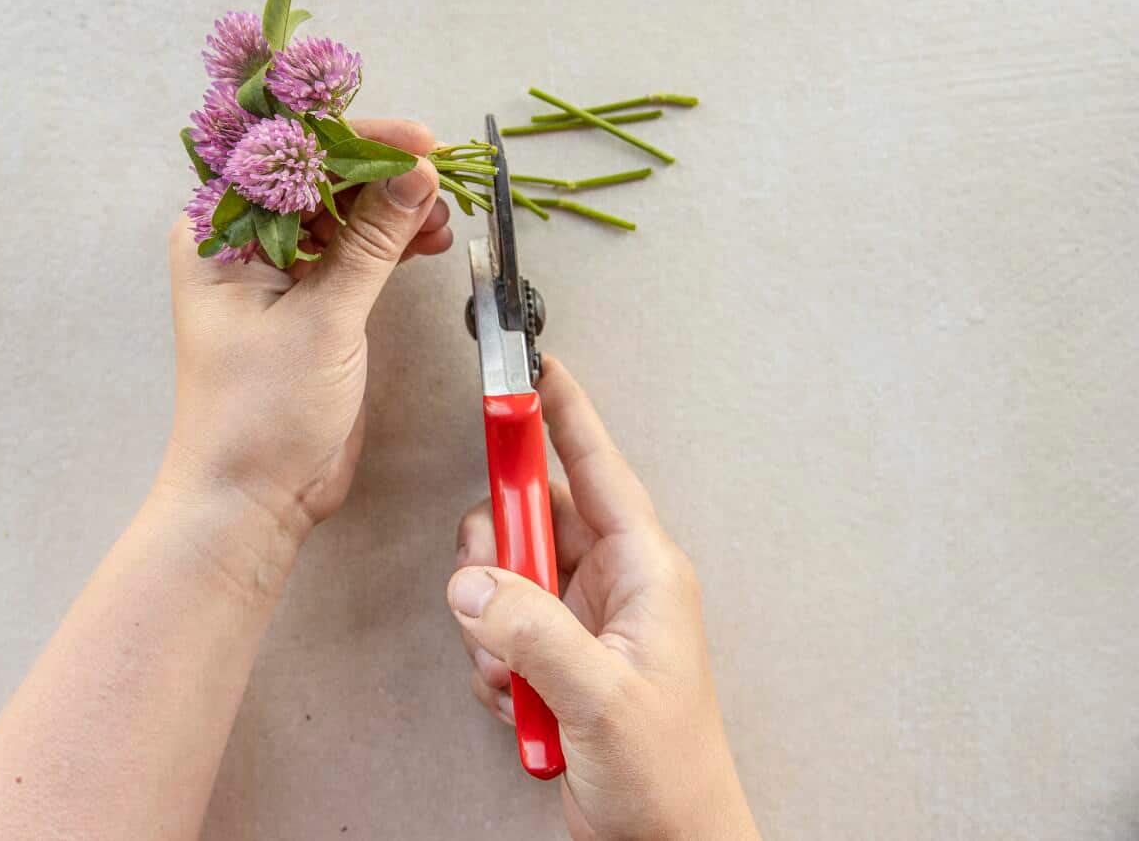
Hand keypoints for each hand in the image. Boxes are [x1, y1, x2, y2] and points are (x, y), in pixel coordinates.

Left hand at [165, 119, 451, 544]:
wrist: (253, 496)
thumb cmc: (261, 411)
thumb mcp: (323, 319)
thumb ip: (372, 242)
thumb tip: (416, 173)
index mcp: (219, 232)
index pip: (288, 156)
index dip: (355, 140)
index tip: (418, 142)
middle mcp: (243, 241)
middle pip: (318, 177)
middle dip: (380, 173)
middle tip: (438, 179)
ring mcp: (277, 270)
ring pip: (341, 212)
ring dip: (392, 207)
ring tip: (438, 216)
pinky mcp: (309, 301)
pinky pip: (352, 251)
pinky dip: (390, 242)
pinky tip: (427, 239)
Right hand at [448, 356, 760, 840]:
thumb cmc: (671, 776)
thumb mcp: (603, 698)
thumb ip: (533, 633)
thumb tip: (473, 582)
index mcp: (645, 571)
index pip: (596, 467)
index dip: (562, 413)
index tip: (529, 366)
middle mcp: (612, 585)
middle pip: (530, 518)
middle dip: (496, 551)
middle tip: (488, 584)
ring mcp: (580, 621)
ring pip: (502, 575)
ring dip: (490, 623)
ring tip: (517, 676)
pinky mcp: (554, 657)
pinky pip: (496, 628)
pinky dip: (492, 663)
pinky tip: (521, 702)